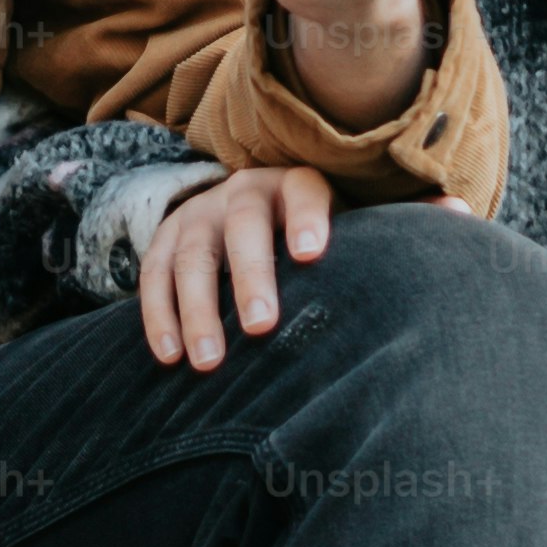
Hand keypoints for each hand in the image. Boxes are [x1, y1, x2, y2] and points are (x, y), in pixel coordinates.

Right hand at [140, 164, 333, 367]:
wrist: (255, 211)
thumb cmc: (307, 241)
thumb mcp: (334, 234)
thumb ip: (350, 259)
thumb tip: (391, 292)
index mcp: (292, 187)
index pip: (303, 193)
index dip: (306, 219)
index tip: (310, 254)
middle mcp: (243, 191)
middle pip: (244, 226)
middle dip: (251, 276)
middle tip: (260, 326)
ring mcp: (200, 211)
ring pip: (193, 255)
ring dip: (198, 310)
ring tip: (209, 360)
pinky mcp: (167, 236)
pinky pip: (155, 274)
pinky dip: (159, 316)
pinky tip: (170, 355)